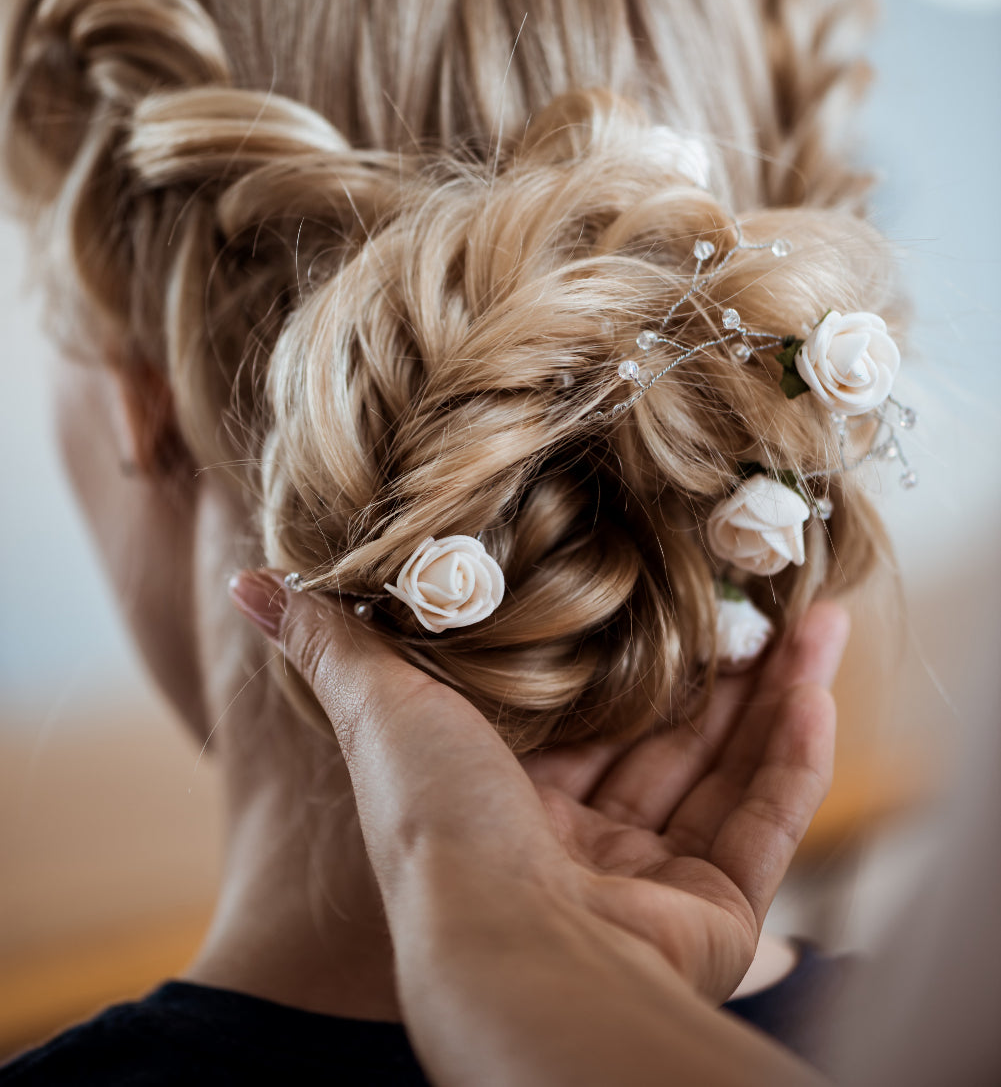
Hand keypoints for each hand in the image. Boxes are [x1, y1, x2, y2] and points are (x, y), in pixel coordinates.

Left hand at [230, 573, 847, 1006]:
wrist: (508, 950)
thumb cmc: (437, 828)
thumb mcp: (381, 707)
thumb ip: (333, 642)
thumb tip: (253, 582)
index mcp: (504, 801)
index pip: (579, 711)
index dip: (623, 646)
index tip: (662, 577)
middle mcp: (580, 849)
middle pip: (662, 737)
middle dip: (712, 663)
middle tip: (755, 586)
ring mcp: (652, 888)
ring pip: (723, 770)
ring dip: (768, 691)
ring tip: (813, 612)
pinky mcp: (715, 917)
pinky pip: (765, 821)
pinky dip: (796, 756)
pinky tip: (819, 684)